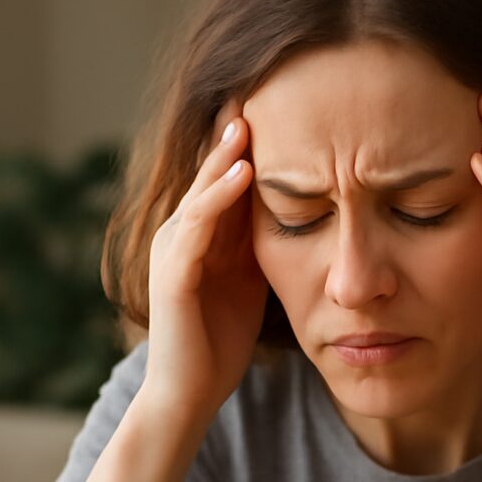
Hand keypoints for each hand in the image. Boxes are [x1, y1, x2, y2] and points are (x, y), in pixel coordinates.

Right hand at [141, 100, 266, 426]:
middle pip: (210, 172)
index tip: (282, 104)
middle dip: (233, 134)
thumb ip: (263, 245)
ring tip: (249, 121)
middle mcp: (181, 233)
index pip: (226, 176)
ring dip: (225, 155)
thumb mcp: (252, 280)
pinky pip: (196, 225)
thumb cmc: (220, 341)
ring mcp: (172, 251)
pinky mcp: (172, 274)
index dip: (248, 143)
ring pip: (201, 191)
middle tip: (258, 88)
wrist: (189, 394)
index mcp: (202, 234)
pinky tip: (242, 173)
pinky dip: (218, 196)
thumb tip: (309, 214)